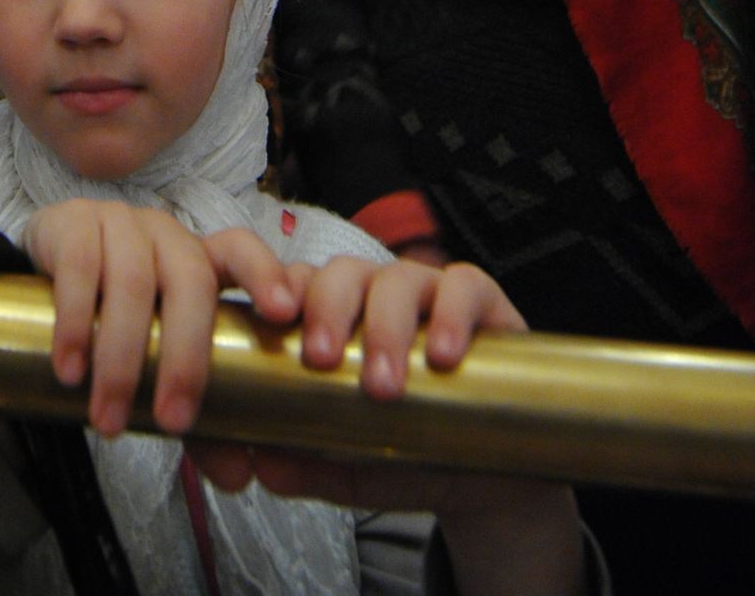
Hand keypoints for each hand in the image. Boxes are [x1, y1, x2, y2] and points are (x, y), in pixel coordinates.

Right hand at [23, 202, 301, 439]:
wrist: (44, 265)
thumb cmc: (117, 312)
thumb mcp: (156, 347)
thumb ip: (193, 402)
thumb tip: (237, 475)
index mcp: (198, 257)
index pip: (241, 250)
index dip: (265, 275)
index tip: (285, 315)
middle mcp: (165, 234)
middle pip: (190, 280)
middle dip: (186, 356)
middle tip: (173, 423)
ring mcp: (118, 223)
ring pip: (132, 283)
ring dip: (120, 359)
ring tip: (108, 420)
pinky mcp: (71, 225)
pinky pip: (78, 270)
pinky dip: (76, 326)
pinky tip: (70, 370)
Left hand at [190, 257, 587, 595]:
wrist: (494, 483)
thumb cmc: (413, 457)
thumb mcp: (356, 467)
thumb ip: (312, 463)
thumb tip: (263, 465)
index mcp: (339, 317)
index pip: (300, 283)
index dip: (282, 294)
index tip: (272, 329)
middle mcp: (380, 296)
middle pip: (344, 273)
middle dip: (328, 309)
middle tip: (322, 361)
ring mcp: (432, 294)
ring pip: (399, 278)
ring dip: (386, 324)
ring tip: (383, 385)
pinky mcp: (485, 305)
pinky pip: (465, 287)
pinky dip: (451, 313)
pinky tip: (443, 355)